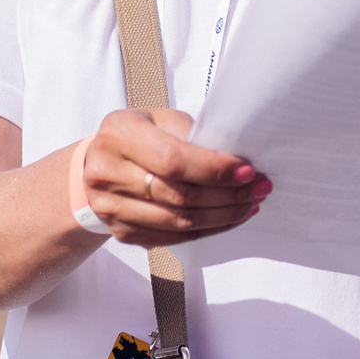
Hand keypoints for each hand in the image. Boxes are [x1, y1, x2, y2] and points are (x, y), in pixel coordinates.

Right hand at [81, 110, 268, 247]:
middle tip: (259, 189)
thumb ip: (193, 135)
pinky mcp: (121, 232)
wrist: (100, 162)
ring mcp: (110, 207)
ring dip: (223, 216)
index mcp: (119, 134)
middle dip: (226, 194)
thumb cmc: (140, 135)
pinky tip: (228, 218)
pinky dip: (207, 230)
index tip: (248, 171)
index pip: (173, 160)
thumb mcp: (161, 120)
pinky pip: (173, 238)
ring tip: (250, 204)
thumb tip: (238, 159)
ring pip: (178, 221)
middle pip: (178, 195)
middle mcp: (108, 172)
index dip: (214, 169)